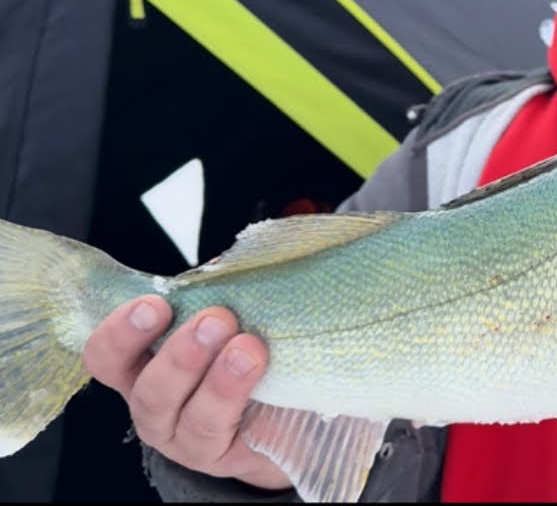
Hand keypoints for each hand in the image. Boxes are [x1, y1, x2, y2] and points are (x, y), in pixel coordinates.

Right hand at [81, 295, 290, 490]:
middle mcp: (156, 408)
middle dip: (180, 355)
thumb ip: (218, 291)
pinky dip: (240, 399)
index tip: (155, 304)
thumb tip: (226, 257)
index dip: (120, 332)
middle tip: (215, 320)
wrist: (292, 409)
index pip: (107, 357)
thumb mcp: (229, 318)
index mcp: (143, 368)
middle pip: (148, 392)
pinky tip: (260, 373)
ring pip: (189, 418)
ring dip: (217, 380)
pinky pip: (225, 434)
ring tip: (248, 349)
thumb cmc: (247, 352)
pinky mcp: (224, 456)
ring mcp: (187, 439)